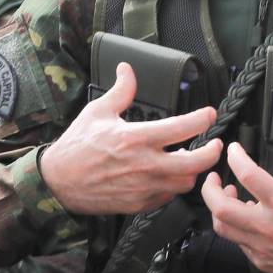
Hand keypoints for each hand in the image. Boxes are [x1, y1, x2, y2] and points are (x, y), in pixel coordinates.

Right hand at [39, 62, 221, 214]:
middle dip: (212, 153)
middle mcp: (144, 164)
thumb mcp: (97, 112)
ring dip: (192, 171)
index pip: (182, 128)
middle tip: (215, 144)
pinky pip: (168, 197)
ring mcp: (143, 187)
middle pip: (195, 163)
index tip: (210, 114)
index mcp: (136, 138)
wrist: (57, 182)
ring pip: (185, 183)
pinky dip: (173, 187)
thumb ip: (121, 91)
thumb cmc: (76, 146)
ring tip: (190, 161)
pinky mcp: (139, 204)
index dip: (202, 119)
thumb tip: (127, 69)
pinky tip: (169, 177)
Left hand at [201, 130, 272, 272]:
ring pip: (223, 228)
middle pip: (221, 208)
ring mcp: (263, 247)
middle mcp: (270, 227)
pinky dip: (234, 227)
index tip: (234, 150)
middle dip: (209, 189)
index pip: (249, 176)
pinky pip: (238, 243)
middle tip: (213, 177)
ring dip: (218, 209)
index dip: (236, 158)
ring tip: (227, 196)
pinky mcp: (263, 261)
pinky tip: (245, 218)